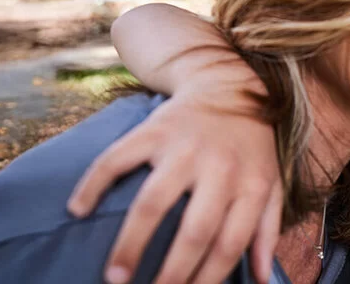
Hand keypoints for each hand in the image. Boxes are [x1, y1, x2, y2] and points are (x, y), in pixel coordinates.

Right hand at [67, 90, 281, 283]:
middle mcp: (219, 167)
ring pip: (153, 202)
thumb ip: (267, 230)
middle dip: (171, 272)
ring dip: (131, 243)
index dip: (209, 277)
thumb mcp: (271, 183)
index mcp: (251, 184)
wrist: (229, 85)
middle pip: (194, 230)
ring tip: (115, 275)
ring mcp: (183, 148)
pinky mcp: (152, 129)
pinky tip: (78, 210)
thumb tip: (262, 277)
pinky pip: (116, 159)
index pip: (231, 242)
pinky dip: (93, 184)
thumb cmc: (251, 147)